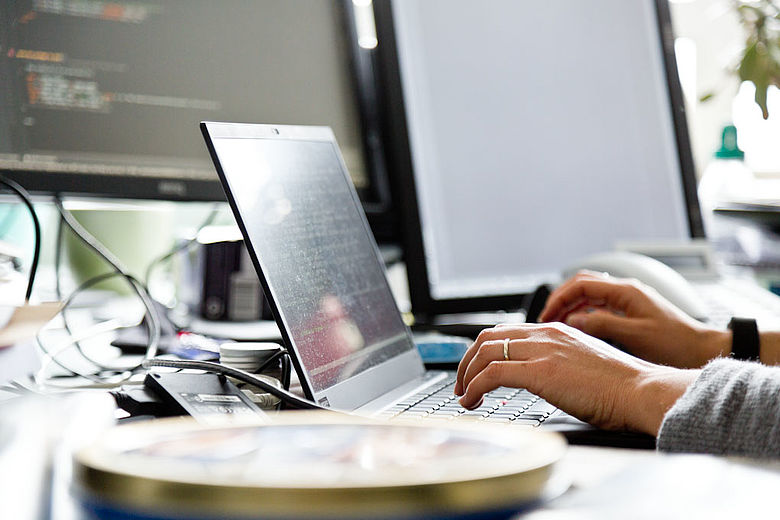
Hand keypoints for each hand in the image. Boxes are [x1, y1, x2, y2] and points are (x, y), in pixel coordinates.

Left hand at [454, 322, 697, 434]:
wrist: (640, 390)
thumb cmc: (618, 386)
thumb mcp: (581, 363)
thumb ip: (557, 362)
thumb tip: (539, 378)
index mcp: (555, 330)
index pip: (505, 332)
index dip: (482, 351)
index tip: (475, 370)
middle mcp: (545, 334)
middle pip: (487, 337)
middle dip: (467, 361)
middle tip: (461, 384)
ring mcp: (541, 350)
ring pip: (484, 352)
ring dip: (466, 376)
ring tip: (464, 397)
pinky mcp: (539, 371)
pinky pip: (491, 374)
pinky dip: (474, 387)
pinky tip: (471, 402)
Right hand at [538, 272, 729, 367]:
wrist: (704, 350)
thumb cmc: (677, 344)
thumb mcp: (635, 336)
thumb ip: (602, 324)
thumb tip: (572, 320)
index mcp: (626, 291)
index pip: (580, 285)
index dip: (559, 298)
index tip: (545, 316)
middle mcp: (626, 291)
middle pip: (581, 285)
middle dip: (560, 299)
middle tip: (544, 319)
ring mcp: (628, 301)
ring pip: (589, 295)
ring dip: (569, 306)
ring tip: (555, 324)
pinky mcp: (630, 312)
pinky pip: (598, 306)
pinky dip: (582, 314)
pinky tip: (576, 329)